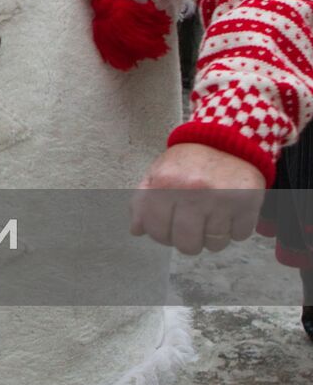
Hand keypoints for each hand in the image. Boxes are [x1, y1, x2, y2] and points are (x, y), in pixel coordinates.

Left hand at [129, 143, 264, 254]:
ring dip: (213, 237)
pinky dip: (235, 230)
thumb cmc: (188, 162)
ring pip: (215, 244)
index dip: (161, 235)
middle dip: (187, 242)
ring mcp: (221, 199)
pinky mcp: (248, 202)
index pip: (157, 231)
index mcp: (165, 184)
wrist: (226, 140)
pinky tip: (229, 213)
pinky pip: (240, 235)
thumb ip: (143, 202)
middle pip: (187, 245)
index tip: (168, 228)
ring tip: (211, 218)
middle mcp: (192, 192)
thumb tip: (136, 230)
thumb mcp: (158, 173)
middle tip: (191, 228)